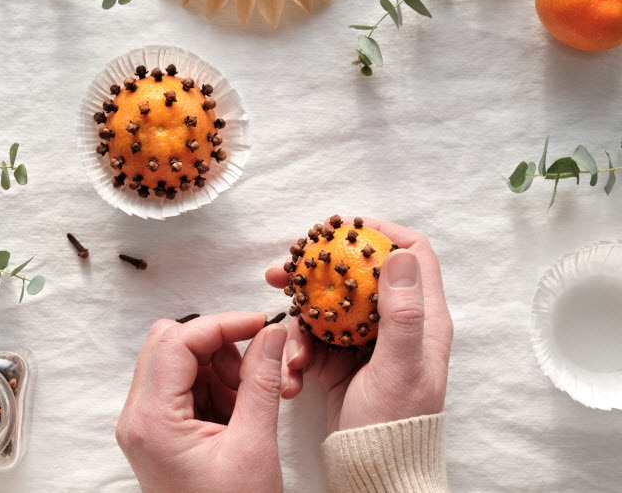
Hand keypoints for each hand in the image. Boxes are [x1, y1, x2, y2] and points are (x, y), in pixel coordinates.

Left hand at [116, 312, 286, 492]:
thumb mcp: (254, 445)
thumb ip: (262, 382)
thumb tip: (272, 333)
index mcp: (151, 420)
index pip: (177, 340)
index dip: (222, 324)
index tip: (260, 324)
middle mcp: (138, 417)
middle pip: (171, 344)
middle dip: (218, 347)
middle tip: (254, 369)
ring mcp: (146, 424)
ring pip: (179, 361)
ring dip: (220, 368)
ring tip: (251, 400)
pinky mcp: (160, 431)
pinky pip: (185, 386)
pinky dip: (216, 386)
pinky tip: (239, 412)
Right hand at [265, 218, 452, 432]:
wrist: (374, 469)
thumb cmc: (396, 421)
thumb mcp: (401, 366)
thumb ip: (403, 313)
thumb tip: (399, 255)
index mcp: (424, 318)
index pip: (413, 255)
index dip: (381, 234)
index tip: (341, 229)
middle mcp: (395, 324)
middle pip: (358, 276)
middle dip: (319, 268)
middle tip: (284, 269)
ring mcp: (364, 343)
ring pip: (328, 306)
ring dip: (300, 312)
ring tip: (275, 316)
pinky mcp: (340, 362)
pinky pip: (314, 341)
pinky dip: (299, 350)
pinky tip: (293, 371)